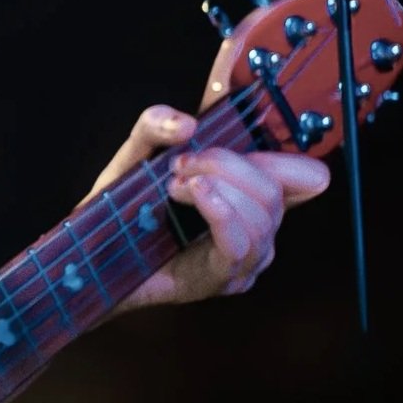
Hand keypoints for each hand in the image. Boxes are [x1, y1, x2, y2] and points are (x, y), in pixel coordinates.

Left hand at [84, 102, 329, 310]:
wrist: (94, 257)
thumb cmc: (122, 210)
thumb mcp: (138, 153)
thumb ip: (156, 124)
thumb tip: (186, 123)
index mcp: (252, 197)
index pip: (308, 179)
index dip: (284, 158)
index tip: (233, 140)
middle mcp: (258, 229)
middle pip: (275, 189)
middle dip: (227, 164)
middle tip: (182, 164)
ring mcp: (244, 259)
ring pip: (262, 215)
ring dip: (218, 186)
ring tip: (176, 185)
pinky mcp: (222, 279)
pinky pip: (239, 244)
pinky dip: (220, 211)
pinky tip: (195, 195)